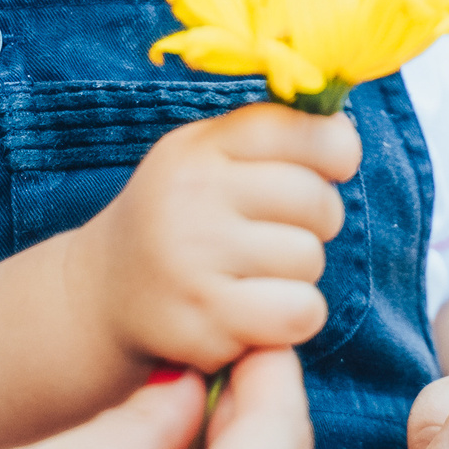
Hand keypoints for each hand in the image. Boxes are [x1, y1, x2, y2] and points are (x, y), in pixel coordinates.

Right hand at [69, 102, 360, 372]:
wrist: (103, 291)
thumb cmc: (178, 218)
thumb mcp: (204, 158)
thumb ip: (268, 136)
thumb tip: (345, 132)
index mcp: (198, 149)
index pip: (296, 129)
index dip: (336, 147)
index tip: (335, 166)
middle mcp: (191, 196)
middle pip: (315, 200)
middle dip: (318, 220)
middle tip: (281, 231)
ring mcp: (194, 259)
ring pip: (310, 259)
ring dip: (299, 273)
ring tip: (257, 273)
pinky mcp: (205, 319)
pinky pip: (300, 311)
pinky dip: (293, 316)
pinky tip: (258, 311)